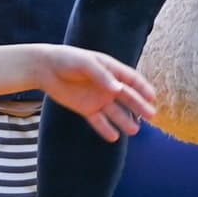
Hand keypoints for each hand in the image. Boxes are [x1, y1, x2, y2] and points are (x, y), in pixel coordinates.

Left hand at [40, 48, 158, 141]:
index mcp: (111, 70)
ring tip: (135, 130)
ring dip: (125, 120)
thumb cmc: (68, 60)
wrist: (45, 69)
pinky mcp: (86, 109)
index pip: (131, 80)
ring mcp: (97, 98)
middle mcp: (108, 86)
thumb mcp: (86, 63)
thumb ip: (102, 76)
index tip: (152, 98)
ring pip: (115, 112)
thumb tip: (118, 90)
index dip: (143, 88)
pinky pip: (98, 121)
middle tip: (151, 116)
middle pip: (127, 97)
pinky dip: (105, 129)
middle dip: (139, 106)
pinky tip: (114, 137)